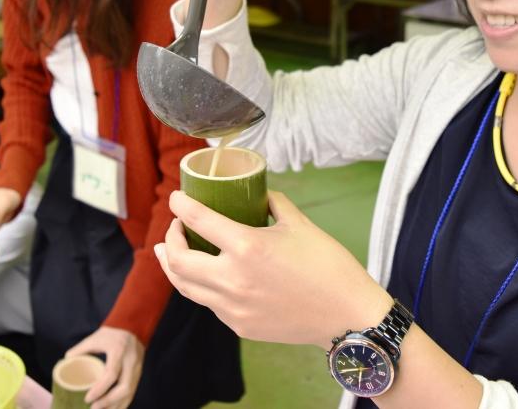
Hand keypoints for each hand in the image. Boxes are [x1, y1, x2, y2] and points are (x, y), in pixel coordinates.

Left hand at [65, 326, 144, 408]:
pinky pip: (132, 392)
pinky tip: (112, 408)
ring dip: (116, 405)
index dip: (100, 389)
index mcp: (119, 351)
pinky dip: (123, 403)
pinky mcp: (138, 374)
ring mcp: (137, 369)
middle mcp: (131, 362)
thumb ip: (81, 349)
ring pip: (130, 393)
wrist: (133, 326)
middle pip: (124, 388)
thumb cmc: (112, 333)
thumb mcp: (95, 337)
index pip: (112, 374)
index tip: (87, 398)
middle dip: (109, 401)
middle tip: (93, 407)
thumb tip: (66, 360)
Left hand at [155, 190, 391, 348]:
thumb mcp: (300, 223)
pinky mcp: (239, 326)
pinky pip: (209, 303)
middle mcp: (233, 280)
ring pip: (186, 287)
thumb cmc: (328, 265)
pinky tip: (206, 275)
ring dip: (174, 266)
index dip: (181, 206)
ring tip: (170, 252)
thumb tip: (257, 193)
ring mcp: (233, 308)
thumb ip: (273, 203)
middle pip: (179, 261)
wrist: (347, 316)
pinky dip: (201, 285)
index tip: (176, 198)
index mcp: (248, 247)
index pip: (199, 221)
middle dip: (170, 240)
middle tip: (176, 227)